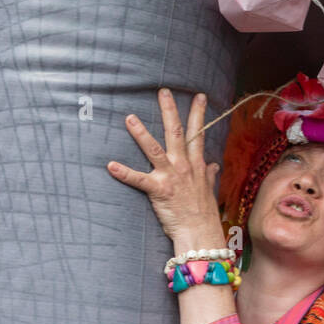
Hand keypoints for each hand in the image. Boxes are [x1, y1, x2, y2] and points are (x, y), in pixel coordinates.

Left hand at [107, 89, 226, 252]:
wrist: (199, 232)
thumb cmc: (202, 213)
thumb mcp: (208, 190)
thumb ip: (209, 174)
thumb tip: (213, 165)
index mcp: (196, 165)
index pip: (198, 133)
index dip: (198, 113)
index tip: (199, 96)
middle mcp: (184, 166)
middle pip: (177, 132)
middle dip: (169, 110)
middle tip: (163, 91)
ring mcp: (171, 177)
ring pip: (155, 149)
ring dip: (141, 133)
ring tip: (130, 117)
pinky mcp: (158, 190)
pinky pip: (138, 179)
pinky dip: (124, 173)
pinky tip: (111, 165)